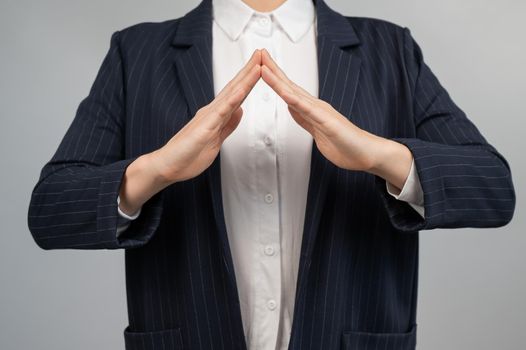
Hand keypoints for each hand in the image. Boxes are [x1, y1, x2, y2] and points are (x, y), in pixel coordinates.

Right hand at [118, 49, 261, 214]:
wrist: (167, 166)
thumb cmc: (188, 155)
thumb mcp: (216, 140)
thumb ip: (228, 125)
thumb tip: (239, 110)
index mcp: (216, 115)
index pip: (237, 94)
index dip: (250, 79)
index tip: (261, 66)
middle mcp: (212, 111)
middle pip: (236, 88)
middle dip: (250, 71)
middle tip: (262, 53)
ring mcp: (209, 117)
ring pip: (231, 95)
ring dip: (245, 79)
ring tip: (257, 65)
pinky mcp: (205, 127)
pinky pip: (222, 111)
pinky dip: (233, 99)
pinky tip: (242, 89)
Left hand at [260, 48, 412, 189]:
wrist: (367, 153)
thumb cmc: (345, 145)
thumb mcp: (318, 131)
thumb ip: (305, 119)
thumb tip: (292, 108)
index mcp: (312, 109)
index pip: (289, 90)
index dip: (274, 78)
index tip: (261, 65)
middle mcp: (316, 106)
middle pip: (289, 86)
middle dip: (273, 70)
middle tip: (260, 54)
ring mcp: (321, 112)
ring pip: (295, 94)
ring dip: (278, 81)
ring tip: (264, 67)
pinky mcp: (327, 122)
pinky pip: (307, 110)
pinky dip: (294, 100)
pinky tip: (283, 93)